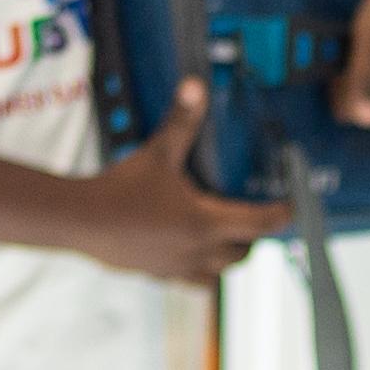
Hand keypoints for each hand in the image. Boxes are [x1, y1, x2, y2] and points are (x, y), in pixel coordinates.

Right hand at [76, 89, 283, 283]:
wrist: (79, 221)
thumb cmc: (120, 191)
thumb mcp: (157, 153)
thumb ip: (181, 122)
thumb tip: (195, 88)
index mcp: (205, 223)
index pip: (259, 224)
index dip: (280, 215)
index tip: (290, 208)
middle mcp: (197, 251)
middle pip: (242, 254)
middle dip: (253, 238)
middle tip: (254, 219)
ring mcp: (176, 268)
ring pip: (217, 275)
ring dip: (226, 260)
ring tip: (224, 241)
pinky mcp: (155, 275)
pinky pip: (188, 282)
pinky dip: (197, 270)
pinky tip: (186, 253)